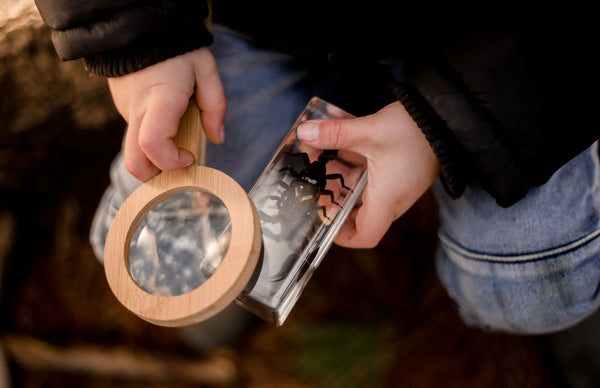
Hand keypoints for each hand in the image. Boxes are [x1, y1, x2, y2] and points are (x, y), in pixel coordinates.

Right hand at [108, 47, 226, 180]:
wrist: (140, 28)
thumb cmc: (176, 49)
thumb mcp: (206, 70)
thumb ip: (215, 106)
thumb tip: (217, 138)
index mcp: (160, 101)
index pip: (153, 145)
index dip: (172, 161)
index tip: (190, 155)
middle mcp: (137, 111)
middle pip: (135, 162)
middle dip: (157, 175)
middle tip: (179, 163)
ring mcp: (126, 112)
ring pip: (135, 150)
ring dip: (157, 155)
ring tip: (178, 134)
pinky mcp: (122, 109)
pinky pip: (136, 134)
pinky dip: (151, 138)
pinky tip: (166, 119)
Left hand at [297, 101, 439, 247]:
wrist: (448, 116)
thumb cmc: (416, 131)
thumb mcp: (370, 131)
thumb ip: (335, 133)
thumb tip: (305, 134)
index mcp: (387, 200)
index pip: (365, 236)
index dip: (342, 236)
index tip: (323, 221)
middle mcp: (393, 197)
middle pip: (359, 214)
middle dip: (334, 200)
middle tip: (316, 183)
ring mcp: (397, 184)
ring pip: (363, 191)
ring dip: (341, 179)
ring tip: (320, 159)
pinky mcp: (399, 169)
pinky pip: (372, 176)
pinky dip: (353, 164)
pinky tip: (340, 143)